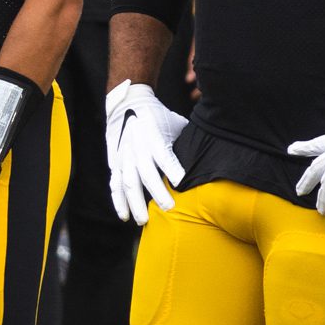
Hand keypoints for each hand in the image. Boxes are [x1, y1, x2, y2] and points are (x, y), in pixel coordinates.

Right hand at [105, 80, 186, 225]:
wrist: (129, 104)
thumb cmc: (159, 117)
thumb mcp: (176, 123)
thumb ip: (186, 143)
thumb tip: (209, 160)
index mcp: (153, 134)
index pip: (162, 153)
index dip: (171, 167)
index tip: (181, 181)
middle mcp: (136, 145)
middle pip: (144, 171)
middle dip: (156, 191)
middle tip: (169, 208)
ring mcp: (124, 155)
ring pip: (127, 181)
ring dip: (134, 202)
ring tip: (143, 220)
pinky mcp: (115, 162)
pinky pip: (115, 184)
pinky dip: (118, 201)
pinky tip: (125, 215)